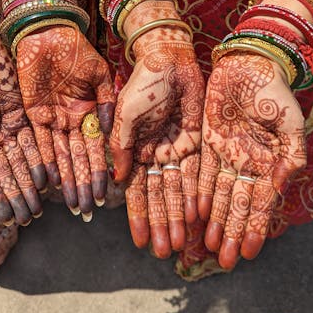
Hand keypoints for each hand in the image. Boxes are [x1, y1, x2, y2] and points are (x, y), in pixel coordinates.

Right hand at [0, 25, 44, 225]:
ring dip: (29, 183)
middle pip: (7, 172)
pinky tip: (45, 178)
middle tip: (29, 218)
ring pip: (22, 160)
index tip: (6, 219)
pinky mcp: (23, 112)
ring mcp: (8, 126)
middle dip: (17, 196)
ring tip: (39, 205)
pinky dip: (38, 158)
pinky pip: (32, 139)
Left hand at [16, 25, 114, 218]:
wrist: (48, 33)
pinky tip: (49, 182)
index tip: (103, 194)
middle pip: (76, 158)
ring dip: (64, 180)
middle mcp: (70, 120)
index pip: (95, 148)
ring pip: (59, 155)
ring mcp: (51, 118)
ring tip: (70, 204)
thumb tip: (109, 132)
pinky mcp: (32, 113)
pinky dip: (43, 161)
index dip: (98, 172)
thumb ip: (106, 101)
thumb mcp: (99, 74)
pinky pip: (38, 142)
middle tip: (85, 210)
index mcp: (88, 112)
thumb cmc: (77, 49)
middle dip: (81, 184)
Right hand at [110, 0, 203, 257]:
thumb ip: (121, 146)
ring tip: (181, 244)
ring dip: (178, 217)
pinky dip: (196, 194)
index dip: (138, 216)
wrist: (169, 59)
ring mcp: (177, 149)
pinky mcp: (197, 141)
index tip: (141, 242)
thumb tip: (115, 181)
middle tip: (166, 253)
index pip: (136, 189)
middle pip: (159, 196)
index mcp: (136, 149)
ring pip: (179, 190)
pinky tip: (197, 217)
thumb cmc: (143, 83)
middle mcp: (156, 154)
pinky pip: (197, 173)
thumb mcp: (125, 114)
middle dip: (162, 224)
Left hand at [198, 52, 306, 268]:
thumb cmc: (275, 93)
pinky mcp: (206, 140)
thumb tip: (282, 186)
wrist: (249, 65)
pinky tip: (195, 213)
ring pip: (217, 193)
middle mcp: (246, 163)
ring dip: (213, 219)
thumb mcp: (291, 124)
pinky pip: (202, 171)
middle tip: (224, 260)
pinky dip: (198, 192)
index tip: (248, 253)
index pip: (260, 203)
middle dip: (231, 232)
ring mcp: (225, 153)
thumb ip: (290, 156)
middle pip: (236, 204)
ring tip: (207, 245)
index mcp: (269, 163)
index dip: (253, 228)